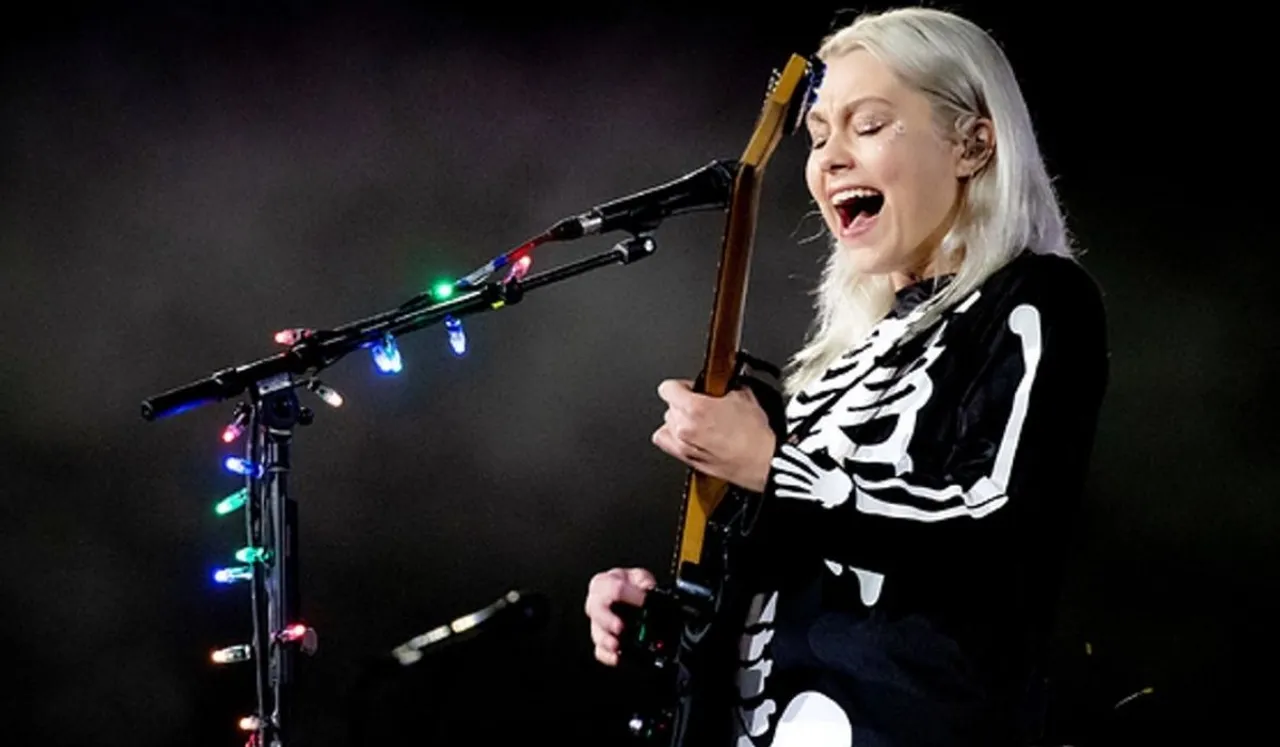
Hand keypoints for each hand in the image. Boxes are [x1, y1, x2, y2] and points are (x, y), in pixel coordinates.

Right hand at [584, 567, 655, 665]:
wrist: (635, 597)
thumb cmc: (635, 586)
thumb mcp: (642, 578)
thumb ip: (647, 585)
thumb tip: (652, 594)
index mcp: (607, 581)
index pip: (614, 587)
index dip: (629, 595)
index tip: (643, 601)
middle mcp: (598, 601)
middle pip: (596, 609)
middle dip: (607, 619)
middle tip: (620, 627)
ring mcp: (599, 622)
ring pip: (596, 631)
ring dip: (606, 639)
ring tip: (617, 645)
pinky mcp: (602, 639)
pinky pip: (599, 650)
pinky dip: (608, 655)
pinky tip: (617, 657)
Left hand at [651, 379, 776, 492]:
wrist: (763, 461)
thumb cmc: (755, 435)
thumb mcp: (743, 396)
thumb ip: (724, 386)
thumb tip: (721, 384)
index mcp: (695, 407)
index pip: (668, 388)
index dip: (681, 386)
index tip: (690, 388)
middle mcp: (684, 427)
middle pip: (669, 406)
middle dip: (684, 403)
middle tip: (702, 405)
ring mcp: (683, 445)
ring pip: (668, 423)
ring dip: (679, 419)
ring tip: (698, 421)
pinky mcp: (687, 459)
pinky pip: (665, 442)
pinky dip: (672, 436)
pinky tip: (686, 434)